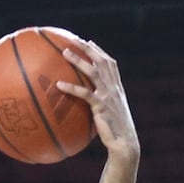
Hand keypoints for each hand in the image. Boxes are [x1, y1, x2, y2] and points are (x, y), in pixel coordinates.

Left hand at [55, 41, 138, 160]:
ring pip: (93, 71)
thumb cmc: (115, 133)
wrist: (124, 143)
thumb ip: (100, 105)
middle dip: (89, 48)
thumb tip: (85, 106)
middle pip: (102, 61)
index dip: (99, 51)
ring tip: (65, 52)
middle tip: (74, 39)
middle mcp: (114, 88)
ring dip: (79, 60)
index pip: (110, 63)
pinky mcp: (101, 106)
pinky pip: (84, 93)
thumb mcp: (110, 115)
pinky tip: (58, 85)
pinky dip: (71, 88)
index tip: (89, 42)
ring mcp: (108, 95)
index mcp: (117, 88)